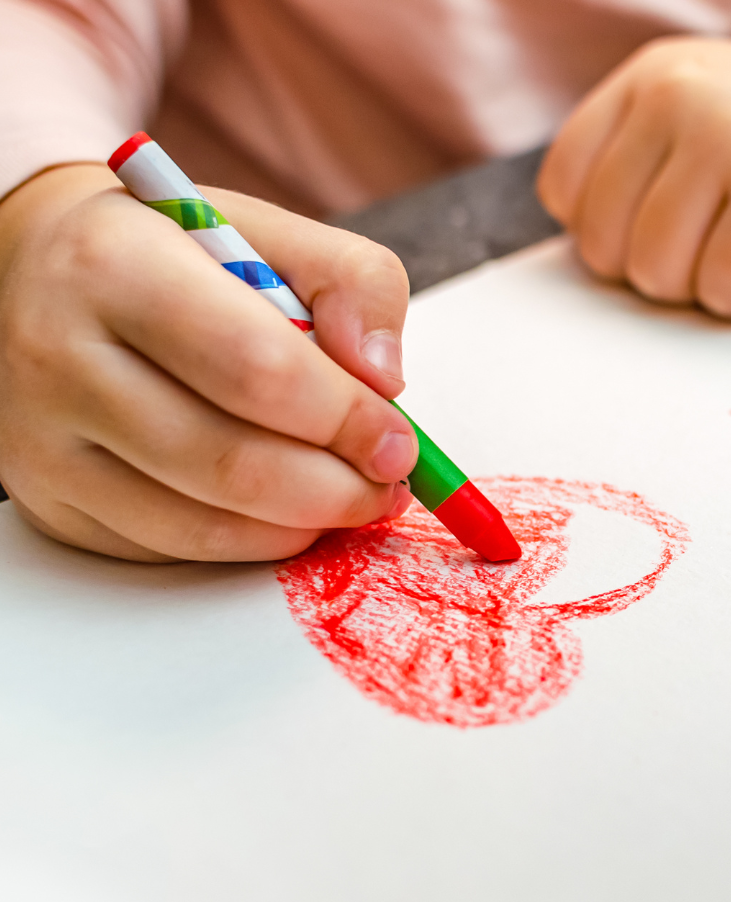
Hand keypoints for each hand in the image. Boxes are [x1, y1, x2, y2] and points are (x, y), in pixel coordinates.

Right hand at [0, 163, 416, 561]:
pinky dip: (252, 543)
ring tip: (348, 498)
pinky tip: (285, 512)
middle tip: (384, 484)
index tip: (397, 441)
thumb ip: (352, 282)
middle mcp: (62, 359)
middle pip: (234, 465)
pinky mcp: (53, 507)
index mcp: (116, 266)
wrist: (43, 279)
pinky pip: (176, 552)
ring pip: (205, 527)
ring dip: (303, 526)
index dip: (347, 420)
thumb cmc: (172, 258)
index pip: (259, 370)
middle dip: (337, 489)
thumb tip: (385, 378)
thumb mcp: (267, 231)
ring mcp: (45, 446)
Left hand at [538, 36, 730, 318]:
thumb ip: (643, 178)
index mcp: (653, 78)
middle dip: (675, 269)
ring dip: (725, 283)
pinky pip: (728, 297)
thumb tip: (579, 258)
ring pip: (661, 280)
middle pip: (607, 251)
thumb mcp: (716, 135)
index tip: (688, 223)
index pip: (565, 192)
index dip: (618, 236)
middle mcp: (680, 93)